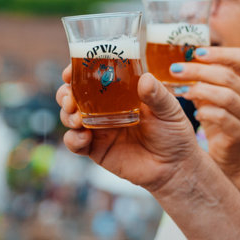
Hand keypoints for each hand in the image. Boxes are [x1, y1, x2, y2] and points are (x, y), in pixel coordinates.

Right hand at [58, 71, 201, 192]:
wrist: (175, 168)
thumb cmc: (174, 133)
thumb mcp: (170, 110)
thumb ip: (157, 94)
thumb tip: (145, 78)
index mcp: (119, 93)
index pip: (91, 77)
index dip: (76, 72)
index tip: (69, 71)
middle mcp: (103, 109)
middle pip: (73, 96)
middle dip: (64, 94)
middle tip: (70, 98)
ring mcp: (98, 129)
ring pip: (69, 117)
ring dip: (67, 115)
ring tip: (77, 119)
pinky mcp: (95, 149)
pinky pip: (74, 143)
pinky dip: (72, 139)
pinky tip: (83, 137)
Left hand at [172, 47, 239, 183]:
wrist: (232, 159)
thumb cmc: (220, 121)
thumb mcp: (212, 96)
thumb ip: (202, 79)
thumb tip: (178, 60)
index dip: (220, 52)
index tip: (195, 52)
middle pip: (229, 76)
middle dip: (198, 70)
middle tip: (175, 70)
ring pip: (227, 96)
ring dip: (200, 90)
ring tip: (182, 92)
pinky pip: (224, 118)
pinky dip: (206, 113)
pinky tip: (195, 114)